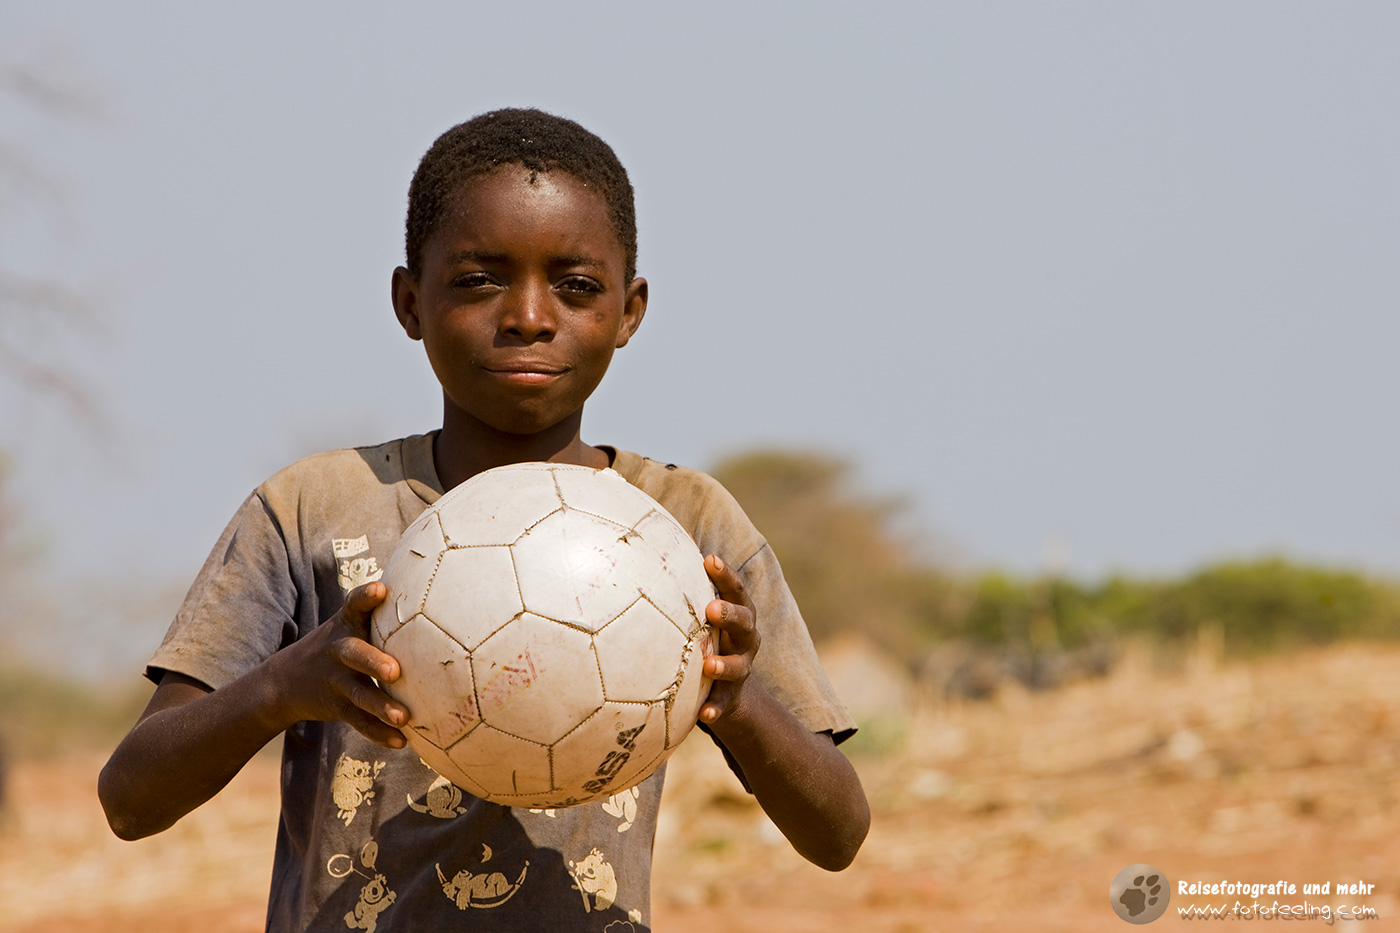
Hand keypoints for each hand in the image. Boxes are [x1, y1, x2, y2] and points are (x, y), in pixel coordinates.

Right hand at [269, 581, 409, 747]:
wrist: (285, 680)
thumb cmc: (340, 643)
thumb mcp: (351, 624)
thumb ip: (383, 614)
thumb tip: (438, 596)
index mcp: (347, 624)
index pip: (354, 605)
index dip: (366, 596)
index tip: (380, 588)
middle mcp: (339, 650)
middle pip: (354, 653)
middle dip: (373, 661)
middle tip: (394, 671)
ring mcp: (335, 680)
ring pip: (358, 693)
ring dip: (381, 706)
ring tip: (403, 717)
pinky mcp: (336, 706)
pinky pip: (358, 721)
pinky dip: (378, 733)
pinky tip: (401, 742)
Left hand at [699, 554, 759, 724]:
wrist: (727, 689)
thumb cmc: (706, 636)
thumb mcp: (700, 614)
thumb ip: (684, 587)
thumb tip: (653, 540)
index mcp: (737, 613)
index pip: (735, 589)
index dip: (724, 574)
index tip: (708, 559)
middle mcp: (745, 638)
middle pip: (745, 622)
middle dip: (730, 613)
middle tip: (712, 608)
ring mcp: (741, 668)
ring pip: (739, 666)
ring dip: (725, 664)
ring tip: (708, 665)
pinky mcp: (731, 697)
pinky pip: (724, 704)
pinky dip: (715, 709)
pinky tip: (703, 715)